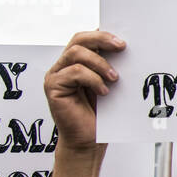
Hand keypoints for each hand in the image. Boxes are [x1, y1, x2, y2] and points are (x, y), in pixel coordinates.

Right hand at [44, 31, 123, 149]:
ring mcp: (55, 75)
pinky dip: (92, 79)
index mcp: (76, 62)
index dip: (103, 35)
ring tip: (115, 78)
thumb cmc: (100, 115)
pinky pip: (74, 72)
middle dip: (102, 40)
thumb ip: (110, 65)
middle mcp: (63, 65)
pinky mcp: (52, 87)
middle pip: (79, 40)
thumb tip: (123, 46)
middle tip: (121, 47)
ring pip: (76, 53)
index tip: (124, 40)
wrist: (88, 141)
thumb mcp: (108, 84)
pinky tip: (103, 91)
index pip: (86, 38)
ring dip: (100, 63)